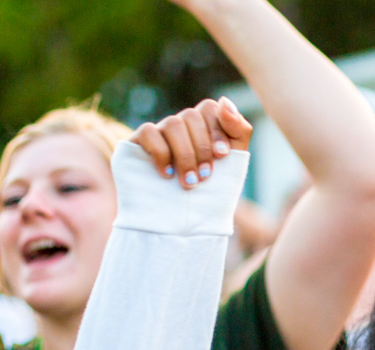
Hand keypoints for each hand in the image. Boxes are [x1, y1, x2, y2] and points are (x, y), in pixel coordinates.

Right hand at [131, 96, 251, 189]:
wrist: (184, 223)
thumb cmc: (211, 191)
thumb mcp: (233, 161)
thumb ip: (238, 130)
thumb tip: (225, 101)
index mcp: (202, 126)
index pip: (209, 108)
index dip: (217, 129)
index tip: (223, 155)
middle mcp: (179, 125)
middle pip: (191, 116)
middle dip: (202, 148)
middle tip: (205, 176)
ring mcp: (157, 133)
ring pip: (172, 124)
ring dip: (185, 154)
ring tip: (189, 182)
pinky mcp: (136, 143)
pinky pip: (149, 132)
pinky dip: (162, 153)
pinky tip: (167, 174)